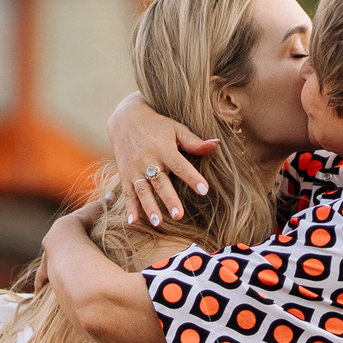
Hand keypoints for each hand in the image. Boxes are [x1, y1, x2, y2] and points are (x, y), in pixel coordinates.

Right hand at [110, 93, 216, 226]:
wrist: (125, 120)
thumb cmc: (157, 126)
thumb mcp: (176, 129)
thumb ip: (194, 142)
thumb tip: (217, 145)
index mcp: (163, 148)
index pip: (180, 165)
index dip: (192, 177)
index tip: (204, 190)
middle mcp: (148, 159)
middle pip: (160, 181)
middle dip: (169, 199)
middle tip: (179, 215)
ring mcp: (134, 168)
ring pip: (142, 190)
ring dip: (149, 207)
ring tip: (158, 223)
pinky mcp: (125, 175)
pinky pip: (127, 193)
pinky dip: (130, 208)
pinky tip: (133, 222)